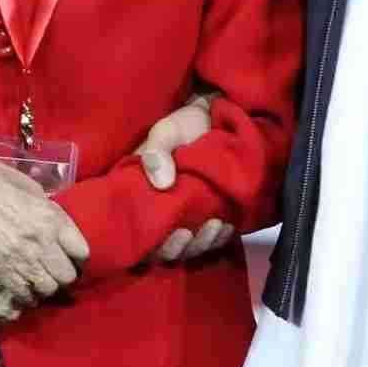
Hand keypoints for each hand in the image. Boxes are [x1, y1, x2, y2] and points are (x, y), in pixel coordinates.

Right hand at [0, 150, 88, 302]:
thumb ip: (50, 212)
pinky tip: (24, 286)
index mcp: (52, 218)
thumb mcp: (33, 190)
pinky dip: (27, 294)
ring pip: (48, 289)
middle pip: (67, 276)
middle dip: (65, 273)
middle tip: (57, 268)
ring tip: (41, 278)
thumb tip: (58, 228)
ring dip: (47, 285)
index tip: (73, 256)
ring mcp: (20, 258)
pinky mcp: (0, 270)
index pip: (82, 252)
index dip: (79, 256)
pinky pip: (23, 294)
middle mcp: (41, 242)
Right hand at [136, 99, 234, 261]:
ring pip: (189, 248)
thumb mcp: (164, 133)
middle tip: (189, 233)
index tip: (173, 233)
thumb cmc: (183, 125)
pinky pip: (212, 239)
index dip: (152, 247)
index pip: (139, 236)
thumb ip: (156, 154)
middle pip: (164, 250)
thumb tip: (163, 184)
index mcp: (143, 199)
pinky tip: (228, 227)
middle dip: (178, 249)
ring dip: (201, 244)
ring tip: (216, 226)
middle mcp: (162, 214)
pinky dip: (220, 238)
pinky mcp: (209, 214)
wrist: (215, 116)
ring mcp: (187, 216)